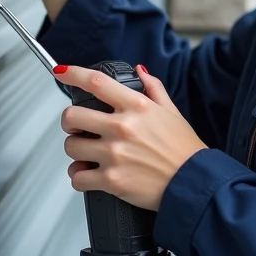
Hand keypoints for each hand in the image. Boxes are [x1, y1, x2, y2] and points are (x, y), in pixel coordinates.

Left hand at [54, 64, 207, 211]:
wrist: (193, 183)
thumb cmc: (185, 150)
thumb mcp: (172, 112)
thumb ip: (153, 88)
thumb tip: (139, 71)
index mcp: (137, 107)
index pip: (96, 83)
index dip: (73, 74)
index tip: (63, 72)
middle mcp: (122, 127)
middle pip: (71, 116)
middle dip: (70, 122)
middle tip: (78, 128)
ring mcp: (114, 154)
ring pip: (71, 147)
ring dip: (75, 151)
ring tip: (87, 155)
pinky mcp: (111, 180)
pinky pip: (77, 177)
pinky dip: (79, 177)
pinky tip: (89, 175)